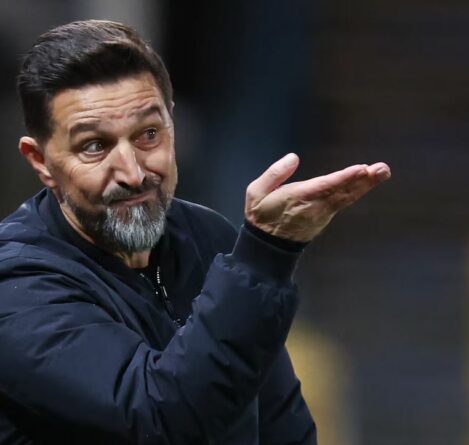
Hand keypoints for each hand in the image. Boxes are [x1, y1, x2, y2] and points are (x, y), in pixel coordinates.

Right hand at [245, 153, 390, 241]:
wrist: (267, 247)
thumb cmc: (261, 215)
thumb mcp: (256, 192)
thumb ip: (274, 174)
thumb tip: (294, 157)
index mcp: (298, 198)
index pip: (324, 186)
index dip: (343, 178)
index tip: (361, 169)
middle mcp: (314, 207)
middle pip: (342, 192)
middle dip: (363, 180)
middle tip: (383, 169)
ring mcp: (322, 214)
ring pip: (346, 198)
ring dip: (364, 185)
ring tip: (381, 172)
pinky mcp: (324, 219)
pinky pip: (342, 203)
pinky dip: (355, 192)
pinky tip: (365, 183)